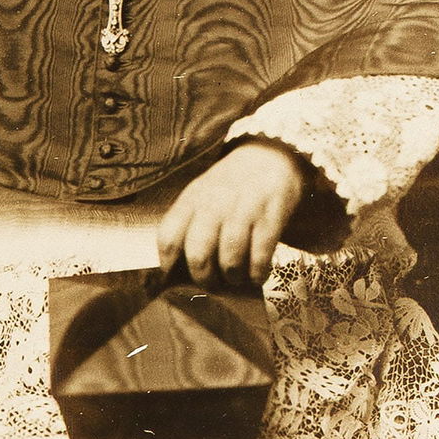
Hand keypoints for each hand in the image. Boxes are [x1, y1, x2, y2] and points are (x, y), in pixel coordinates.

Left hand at [157, 140, 306, 286]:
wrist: (270, 154)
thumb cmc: (230, 184)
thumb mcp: (201, 193)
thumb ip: (187, 222)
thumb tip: (173, 266)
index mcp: (192, 200)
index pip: (168, 237)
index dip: (167, 263)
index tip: (173, 277)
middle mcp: (214, 204)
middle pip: (198, 254)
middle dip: (204, 278)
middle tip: (212, 284)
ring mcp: (244, 210)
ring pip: (230, 258)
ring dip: (232, 276)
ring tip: (236, 278)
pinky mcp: (270, 216)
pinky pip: (260, 255)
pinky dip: (257, 272)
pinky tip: (257, 274)